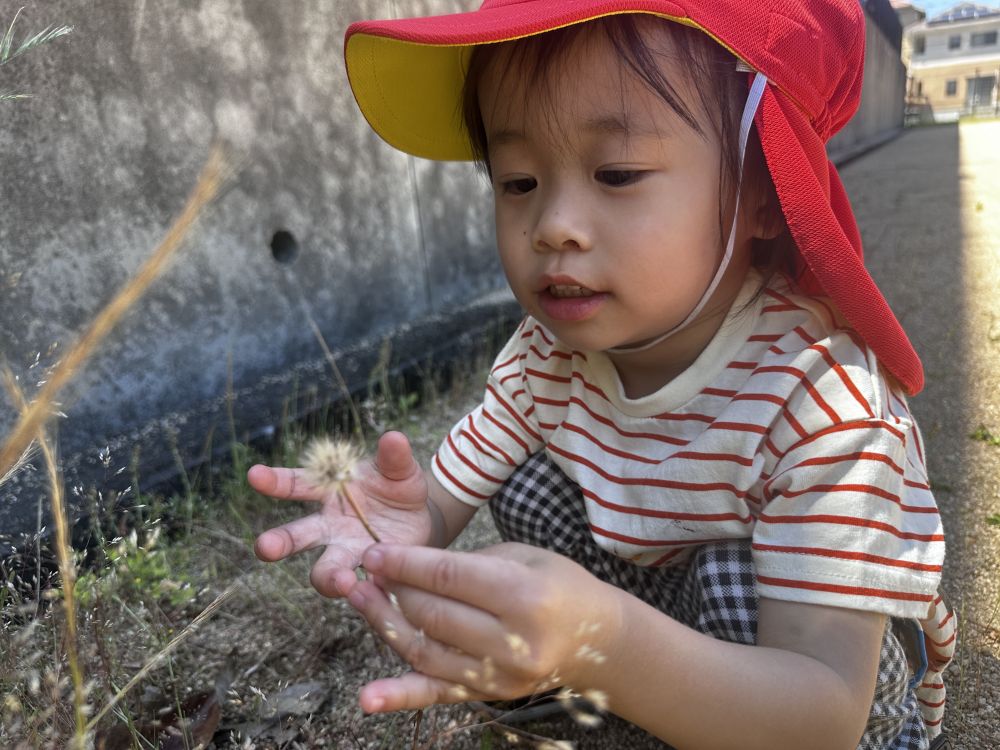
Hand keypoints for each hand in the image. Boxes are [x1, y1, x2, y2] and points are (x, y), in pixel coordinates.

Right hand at [251, 431, 431, 596]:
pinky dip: (366, 590)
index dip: (275, 480)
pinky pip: (361, 586)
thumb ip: (394, 458)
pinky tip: (375, 590)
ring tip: (342, 582)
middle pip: (298, 536)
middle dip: (279, 542)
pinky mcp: (368, 572)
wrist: (421, 518)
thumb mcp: (400, 470)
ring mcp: (346, 551)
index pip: (297, 484)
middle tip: (264, 547)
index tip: (255, 475)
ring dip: (328, 578)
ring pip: (325, 570)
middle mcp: (329, 525)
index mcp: (330, 492)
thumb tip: (394, 437)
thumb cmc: (398, 487)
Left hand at [345, 542, 622, 713]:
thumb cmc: (556, 584)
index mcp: (524, 595)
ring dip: (386, 625)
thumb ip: (466, 563)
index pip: (448, 577)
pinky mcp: (490, 696)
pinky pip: (438, 696)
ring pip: (426, 652)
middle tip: (367, 572)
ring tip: (362, 600)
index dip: (404, 564)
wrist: (596, 638)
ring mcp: (501, 675)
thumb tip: (404, 567)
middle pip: (433, 614)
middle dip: (393, 590)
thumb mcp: (521, 557)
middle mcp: (513, 640)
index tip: (375, 553)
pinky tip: (368, 698)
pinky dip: (400, 697)